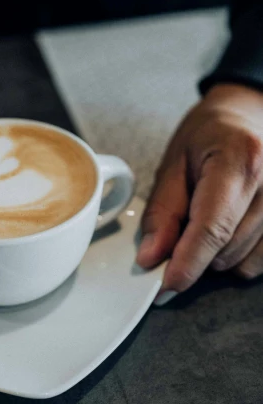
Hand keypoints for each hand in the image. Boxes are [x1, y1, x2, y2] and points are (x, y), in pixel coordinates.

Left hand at [137, 83, 262, 296]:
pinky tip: (230, 228)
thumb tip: (151, 258)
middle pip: (226, 247)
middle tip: (181, 228)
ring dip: (216, 255)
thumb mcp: (173, 164)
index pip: (212, 226)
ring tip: (208, 218)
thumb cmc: (208, 136)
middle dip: (194, 253)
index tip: (166, 285)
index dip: (187, 262)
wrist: (246, 117)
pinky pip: (261, 262)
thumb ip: (162, 214)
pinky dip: (238, 256)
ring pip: (243, 261)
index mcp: (239, 159)